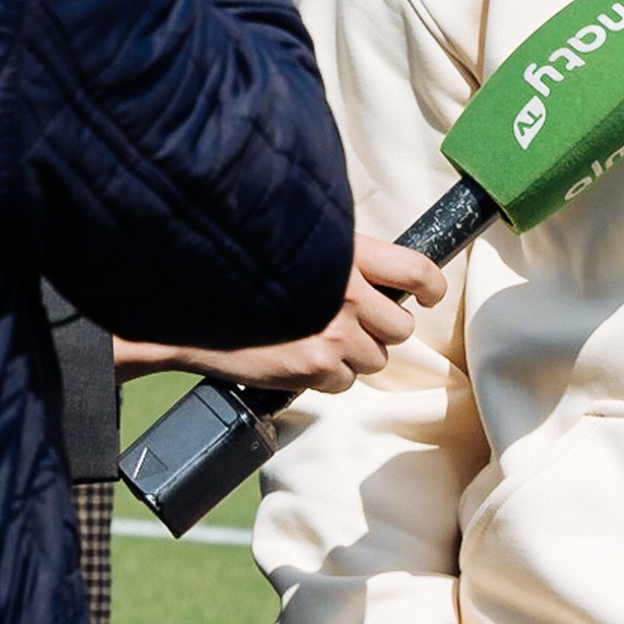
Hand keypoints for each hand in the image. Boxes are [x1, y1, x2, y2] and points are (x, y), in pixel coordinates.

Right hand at [113, 235, 442, 392]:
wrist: (193, 298)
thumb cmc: (243, 264)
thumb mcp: (296, 241)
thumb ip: (337, 254)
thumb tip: (369, 273)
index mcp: (348, 252)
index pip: (416, 270)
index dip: (430, 285)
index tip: (428, 293)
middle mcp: (347, 292)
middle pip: (400, 326)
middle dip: (382, 329)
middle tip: (353, 323)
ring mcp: (333, 332)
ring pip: (374, 358)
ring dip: (353, 355)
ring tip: (317, 338)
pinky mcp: (315, 365)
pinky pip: (344, 382)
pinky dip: (328, 376)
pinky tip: (300, 357)